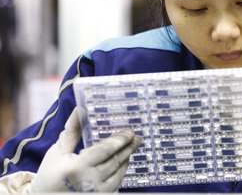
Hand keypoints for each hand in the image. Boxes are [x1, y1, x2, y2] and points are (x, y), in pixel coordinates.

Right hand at [24, 107, 141, 192]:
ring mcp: (97, 193)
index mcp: (78, 167)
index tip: (130, 132)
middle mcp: (90, 182)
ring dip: (126, 158)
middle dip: (128, 147)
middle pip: (116, 160)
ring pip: (119, 172)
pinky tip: (122, 163)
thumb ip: (72, 130)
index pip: (106, 150)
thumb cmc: (50, 174)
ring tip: (130, 148)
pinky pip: (117, 184)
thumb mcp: (58, 151)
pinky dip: (120, 172)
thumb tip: (81, 109)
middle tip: (136, 138)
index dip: (121, 140)